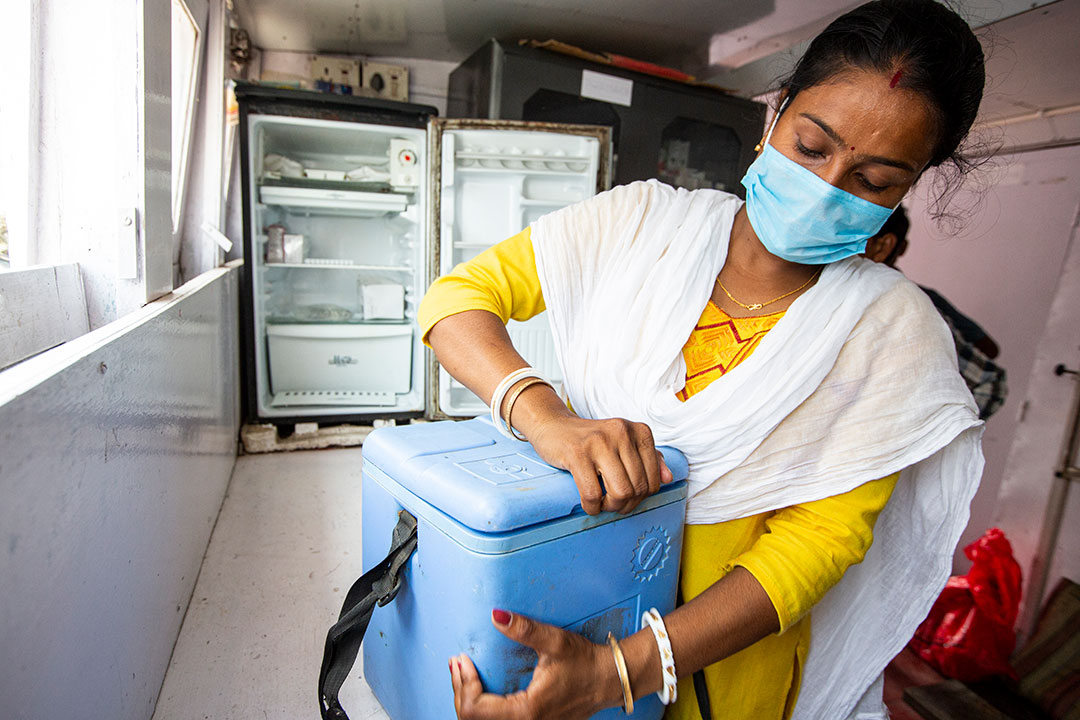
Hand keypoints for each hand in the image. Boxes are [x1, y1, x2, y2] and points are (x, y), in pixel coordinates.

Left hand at [450, 610, 621, 719]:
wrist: (609, 680)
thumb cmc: (586, 663)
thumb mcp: (555, 642)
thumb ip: (524, 629)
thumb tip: (496, 616)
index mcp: (527, 712)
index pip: (476, 709)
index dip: (463, 683)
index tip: (461, 659)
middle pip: (474, 719)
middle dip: (460, 691)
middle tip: (456, 665)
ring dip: (468, 700)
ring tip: (462, 675)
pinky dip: (482, 707)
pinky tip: (479, 688)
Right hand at [526, 413, 673, 514]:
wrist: (554, 426)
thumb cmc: (591, 440)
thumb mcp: (624, 444)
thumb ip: (650, 458)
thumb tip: (668, 479)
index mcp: (638, 430)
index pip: (654, 479)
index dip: (641, 497)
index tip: (627, 497)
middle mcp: (622, 432)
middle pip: (637, 488)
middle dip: (625, 505)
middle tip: (612, 503)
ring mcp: (599, 441)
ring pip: (620, 492)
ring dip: (610, 507)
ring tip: (602, 503)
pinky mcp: (577, 453)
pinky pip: (592, 493)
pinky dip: (592, 506)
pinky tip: (589, 503)